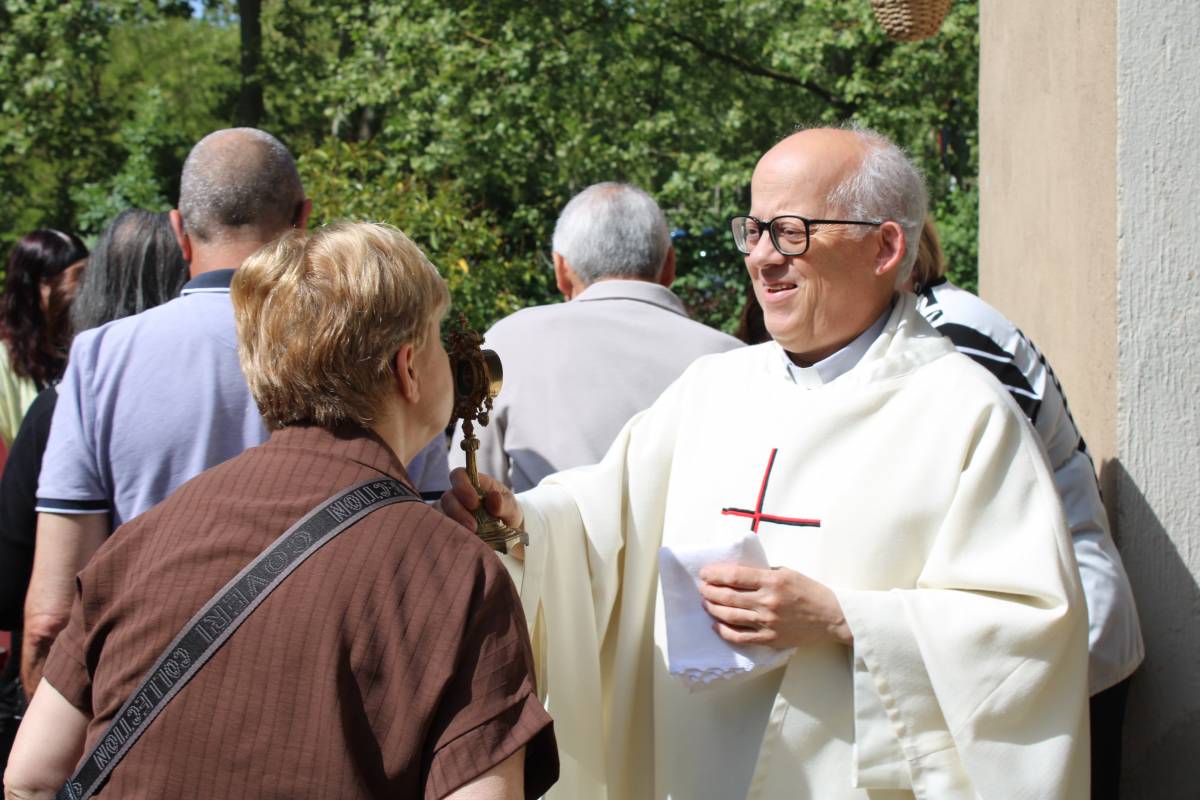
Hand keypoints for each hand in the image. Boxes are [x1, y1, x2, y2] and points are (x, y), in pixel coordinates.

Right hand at [438, 468, 523, 532]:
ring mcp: (450, 513)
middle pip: (447, 497)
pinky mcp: (447, 528)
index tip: (474, 503)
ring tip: (470, 537)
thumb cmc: (507, 514)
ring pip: (440, 515)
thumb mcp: (512, 508)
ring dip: (453, 525)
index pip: (459, 476)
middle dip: (458, 512)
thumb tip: (494, 498)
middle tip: (473, 527)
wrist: (507, 535)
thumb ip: (505, 503)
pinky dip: (449, 535)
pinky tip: (461, 542)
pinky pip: (441, 530)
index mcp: (474, 484)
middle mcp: (458, 496)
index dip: (462, 486)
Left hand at [698, 564, 851, 648]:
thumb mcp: (787, 572)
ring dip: (713, 609)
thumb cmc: (809, 591)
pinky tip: (715, 625)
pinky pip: (740, 637)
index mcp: (772, 581)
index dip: (715, 574)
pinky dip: (724, 631)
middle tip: (701, 588)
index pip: (735, 576)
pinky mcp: (769, 639)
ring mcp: (767, 622)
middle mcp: (767, 601)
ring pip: (730, 616)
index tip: (705, 573)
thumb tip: (737, 574)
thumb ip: (763, 573)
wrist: (831, 617)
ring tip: (706, 603)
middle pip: (728, 596)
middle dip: (709, 591)